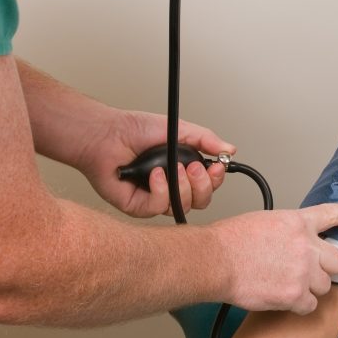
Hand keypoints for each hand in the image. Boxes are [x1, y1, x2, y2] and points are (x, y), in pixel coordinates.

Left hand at [77, 107, 235, 218]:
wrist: (107, 134)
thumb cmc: (134, 130)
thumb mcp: (177, 129)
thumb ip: (205, 139)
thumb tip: (230, 149)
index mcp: (182, 170)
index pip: (209, 184)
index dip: (216, 178)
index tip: (217, 165)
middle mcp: (171, 186)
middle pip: (201, 201)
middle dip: (203, 185)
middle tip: (193, 167)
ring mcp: (155, 198)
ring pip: (183, 207)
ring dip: (182, 187)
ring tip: (173, 168)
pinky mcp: (138, 206)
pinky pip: (159, 208)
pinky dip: (161, 190)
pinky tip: (154, 174)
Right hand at [209, 200, 337, 313]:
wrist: (216, 260)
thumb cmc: (231, 241)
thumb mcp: (265, 221)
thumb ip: (288, 231)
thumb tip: (294, 242)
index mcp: (297, 222)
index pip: (332, 214)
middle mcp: (306, 244)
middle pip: (337, 261)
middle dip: (325, 268)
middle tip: (307, 271)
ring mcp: (303, 270)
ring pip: (324, 285)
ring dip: (311, 288)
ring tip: (286, 284)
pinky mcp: (296, 294)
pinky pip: (310, 305)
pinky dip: (299, 306)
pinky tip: (282, 298)